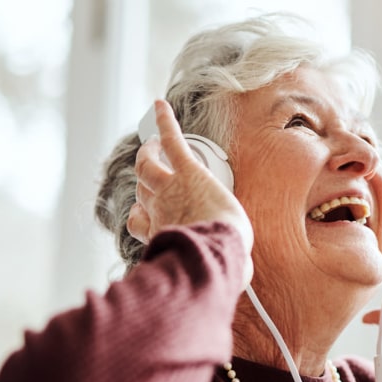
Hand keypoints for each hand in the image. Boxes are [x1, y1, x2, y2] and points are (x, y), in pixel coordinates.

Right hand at [127, 101, 253, 285]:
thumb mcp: (215, 268)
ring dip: (148, 151)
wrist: (216, 249)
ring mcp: (169, 187)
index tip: (146, 214)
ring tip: (152, 141)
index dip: (141, 215)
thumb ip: (225, 267)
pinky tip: (162, 105)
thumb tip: (242, 275)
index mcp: (160, 232)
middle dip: (144, 180)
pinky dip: (165, 121)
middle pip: (142, 189)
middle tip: (150, 168)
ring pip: (147, 164)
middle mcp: (158, 209)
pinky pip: (171, 140)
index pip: (138, 220)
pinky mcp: (187, 170)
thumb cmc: (217, 262)